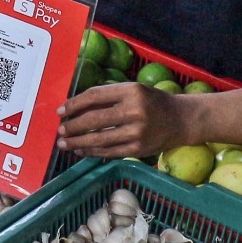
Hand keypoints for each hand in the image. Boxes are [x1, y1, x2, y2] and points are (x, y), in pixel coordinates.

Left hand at [57, 83, 190, 159]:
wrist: (181, 120)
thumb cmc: (153, 102)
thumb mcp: (134, 90)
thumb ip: (110, 96)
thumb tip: (76, 106)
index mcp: (131, 91)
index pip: (95, 96)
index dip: (74, 104)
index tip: (61, 110)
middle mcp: (134, 110)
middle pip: (94, 119)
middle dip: (72, 126)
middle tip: (60, 130)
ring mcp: (137, 132)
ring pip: (99, 139)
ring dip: (78, 142)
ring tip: (64, 143)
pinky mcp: (138, 149)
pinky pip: (109, 152)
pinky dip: (92, 152)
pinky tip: (81, 151)